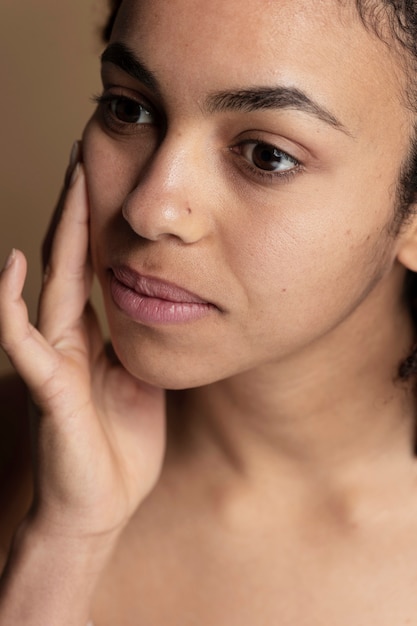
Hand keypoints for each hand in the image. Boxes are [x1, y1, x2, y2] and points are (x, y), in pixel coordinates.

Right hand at [0, 148, 165, 541]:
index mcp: (94, 334)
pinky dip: (12, 304)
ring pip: (51, 285)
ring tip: (67, 183)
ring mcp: (56, 359)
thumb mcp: (140, 379)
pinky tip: (12, 265)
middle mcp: (70, 337)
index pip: (94, 265)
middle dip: (80, 209)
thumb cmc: (121, 443)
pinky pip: (27, 342)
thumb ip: (138, 340)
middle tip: (87, 153)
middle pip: (73, 261)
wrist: (99, 502)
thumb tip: (163, 303)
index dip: (100, 221)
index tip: (110, 174)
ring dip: (57, 234)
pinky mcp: (51, 389)